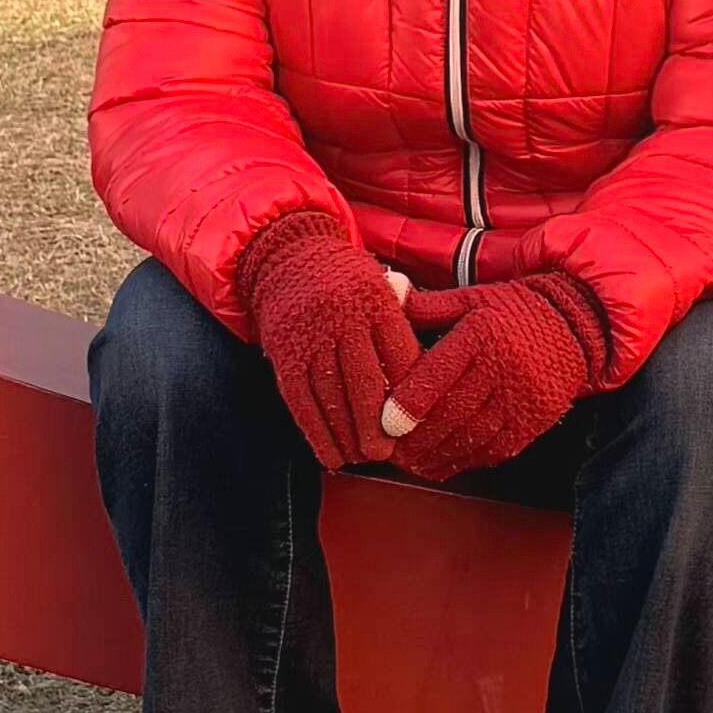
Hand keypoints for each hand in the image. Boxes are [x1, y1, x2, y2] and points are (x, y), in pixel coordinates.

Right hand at [240, 212, 420, 469]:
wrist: (289, 256)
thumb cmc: (349, 283)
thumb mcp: (383, 290)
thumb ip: (403, 330)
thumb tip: (426, 384)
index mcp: (377, 301)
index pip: (401, 357)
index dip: (410, 396)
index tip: (416, 424)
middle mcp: (343, 316)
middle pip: (366, 383)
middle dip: (378, 427)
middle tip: (386, 454)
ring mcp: (310, 335)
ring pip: (331, 397)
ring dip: (347, 437)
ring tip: (361, 457)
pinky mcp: (285, 352)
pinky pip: (300, 400)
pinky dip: (316, 433)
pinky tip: (331, 455)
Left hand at [377, 275, 609, 482]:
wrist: (573, 326)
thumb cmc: (510, 311)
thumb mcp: (469, 298)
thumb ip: (425, 304)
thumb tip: (386, 292)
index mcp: (482, 332)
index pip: (440, 373)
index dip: (411, 403)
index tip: (386, 424)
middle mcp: (504, 367)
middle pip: (453, 413)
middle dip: (417, 438)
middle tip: (389, 450)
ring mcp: (522, 398)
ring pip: (472, 437)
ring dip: (437, 455)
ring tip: (410, 462)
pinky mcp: (534, 421)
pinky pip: (495, 449)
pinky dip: (464, 461)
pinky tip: (442, 464)